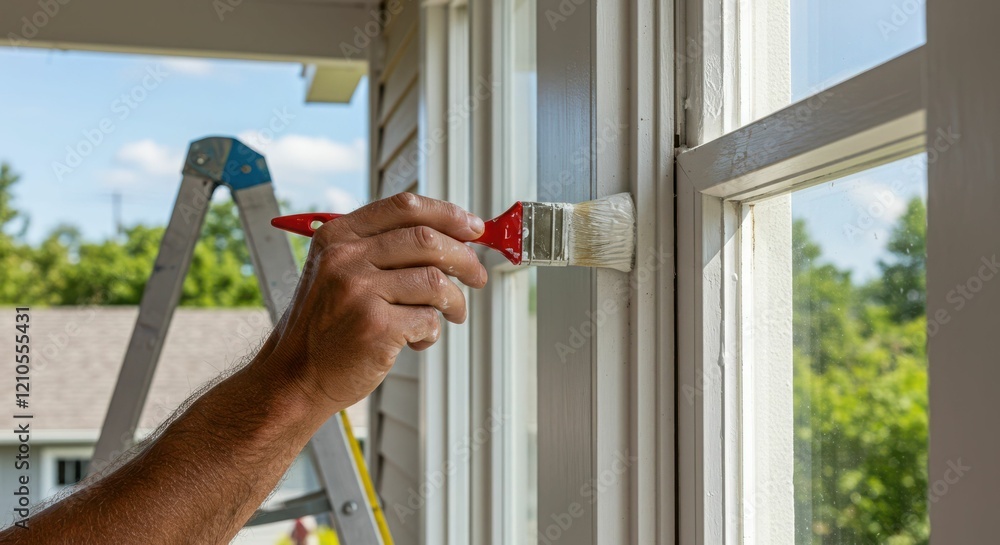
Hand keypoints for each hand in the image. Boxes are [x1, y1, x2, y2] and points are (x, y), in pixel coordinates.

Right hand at [262, 193, 487, 412]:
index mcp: (339, 236)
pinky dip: (433, 331)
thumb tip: (452, 238)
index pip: (404, 207)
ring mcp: (359, 292)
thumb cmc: (326, 326)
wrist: (295, 376)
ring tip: (452, 314)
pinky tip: (418, 339)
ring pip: (435, 282)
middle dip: (464, 258)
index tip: (473, 227)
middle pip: (427, 240)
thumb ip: (382, 250)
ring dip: (455, 300)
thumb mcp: (337, 271)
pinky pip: (428, 319)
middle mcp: (345, 258)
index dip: (447, 214)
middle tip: (477, 276)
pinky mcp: (375, 327)